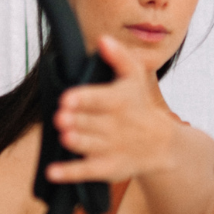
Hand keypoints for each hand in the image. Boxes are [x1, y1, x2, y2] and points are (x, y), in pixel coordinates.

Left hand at [46, 35, 180, 183]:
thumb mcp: (135, 77)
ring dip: (77, 142)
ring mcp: (110, 148)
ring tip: (64, 137)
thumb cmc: (139, 104)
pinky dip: (69, 173)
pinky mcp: (107, 168)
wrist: (161, 144)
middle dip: (76, 120)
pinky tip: (52, 172)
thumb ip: (119, 57)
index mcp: (119, 101)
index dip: (83, 99)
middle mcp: (115, 126)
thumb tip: (103, 40)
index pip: (99, 98)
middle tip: (61, 117)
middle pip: (90, 122)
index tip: (67, 98)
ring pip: (89, 145)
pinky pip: (86, 172)